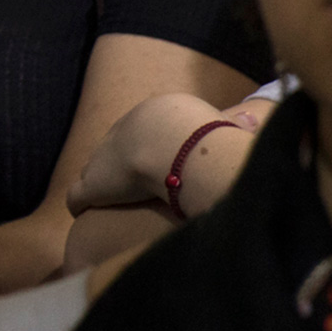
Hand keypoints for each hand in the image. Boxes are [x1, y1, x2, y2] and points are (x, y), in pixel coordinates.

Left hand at [69, 92, 252, 215]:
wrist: (177, 146)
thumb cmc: (206, 137)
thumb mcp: (222, 124)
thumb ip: (230, 126)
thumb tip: (254, 119)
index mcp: (152, 115)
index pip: (144, 131)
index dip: (151, 148)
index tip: (161, 163)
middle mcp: (123, 132)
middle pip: (117, 148)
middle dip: (124, 163)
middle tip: (136, 182)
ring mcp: (104, 159)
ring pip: (97, 171)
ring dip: (104, 184)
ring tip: (113, 201)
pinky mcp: (93, 186)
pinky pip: (78, 197)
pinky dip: (82, 204)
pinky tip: (86, 215)